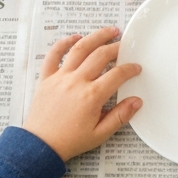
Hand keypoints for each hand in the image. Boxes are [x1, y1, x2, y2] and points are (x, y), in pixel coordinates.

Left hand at [23, 27, 141, 160]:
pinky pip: (53, 55)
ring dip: (96, 37)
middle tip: (124, 45)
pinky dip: (63, 43)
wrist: (40, 146)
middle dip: (116, 47)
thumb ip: (120, 116)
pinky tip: (75, 37)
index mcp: (92, 96)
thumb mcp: (100, 134)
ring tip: (109, 31)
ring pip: (80, 49)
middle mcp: (77, 82)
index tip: (136, 68)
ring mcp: (60, 78)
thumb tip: (137, 102)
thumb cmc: (69, 141)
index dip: (130, 68)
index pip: (117, 74)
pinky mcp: (46, 78)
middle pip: (101, 55)